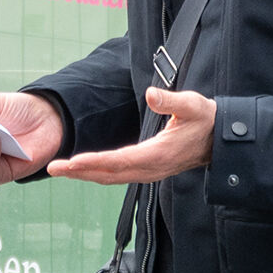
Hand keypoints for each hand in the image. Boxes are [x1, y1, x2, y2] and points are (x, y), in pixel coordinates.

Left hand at [48, 87, 216, 184]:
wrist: (219, 139)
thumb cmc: (205, 119)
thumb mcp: (192, 104)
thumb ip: (171, 100)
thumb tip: (151, 94)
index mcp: (158, 155)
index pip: (120, 160)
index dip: (95, 162)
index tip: (73, 162)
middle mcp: (151, 168)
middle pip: (109, 174)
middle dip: (80, 172)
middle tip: (53, 168)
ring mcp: (149, 173)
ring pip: (111, 178)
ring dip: (85, 175)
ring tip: (60, 170)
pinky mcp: (148, 171)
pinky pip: (118, 176)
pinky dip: (97, 174)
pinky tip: (83, 170)